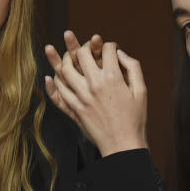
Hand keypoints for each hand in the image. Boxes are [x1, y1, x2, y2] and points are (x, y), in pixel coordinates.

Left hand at [46, 36, 148, 155]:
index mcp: (113, 78)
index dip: (110, 46)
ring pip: (64, 70)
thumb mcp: (141, 90)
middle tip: (88, 48)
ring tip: (65, 54)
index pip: (107, 50)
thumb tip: (120, 53)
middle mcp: (93, 85)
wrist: (123, 145)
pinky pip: (57, 95)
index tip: (112, 49)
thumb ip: (133, 67)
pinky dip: (51, 85)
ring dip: (63, 59)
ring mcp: (80, 97)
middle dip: (85, 45)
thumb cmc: (135, 118)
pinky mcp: (73, 110)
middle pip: (82, 54)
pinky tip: (49, 77)